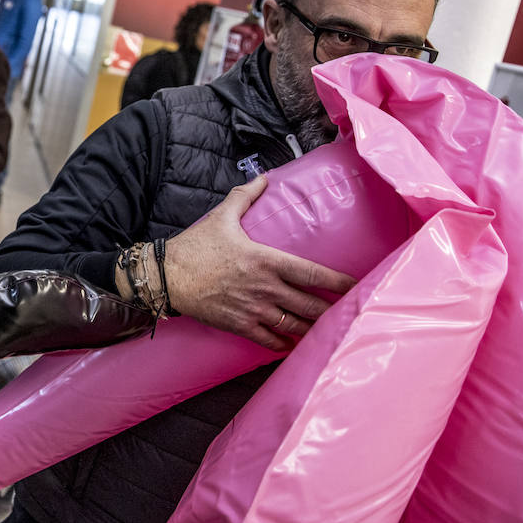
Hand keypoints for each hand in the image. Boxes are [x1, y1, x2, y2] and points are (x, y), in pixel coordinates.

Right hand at [164, 175, 356, 350]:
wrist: (168, 276)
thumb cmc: (196, 246)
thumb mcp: (222, 216)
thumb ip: (245, 196)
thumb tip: (262, 178)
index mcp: (266, 260)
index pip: (312, 273)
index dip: (337, 282)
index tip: (355, 286)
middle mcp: (265, 288)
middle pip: (309, 305)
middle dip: (330, 311)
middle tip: (347, 314)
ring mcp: (254, 309)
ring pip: (293, 325)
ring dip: (311, 329)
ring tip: (324, 331)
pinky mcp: (240, 325)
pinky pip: (269, 340)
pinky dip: (283, 345)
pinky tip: (291, 345)